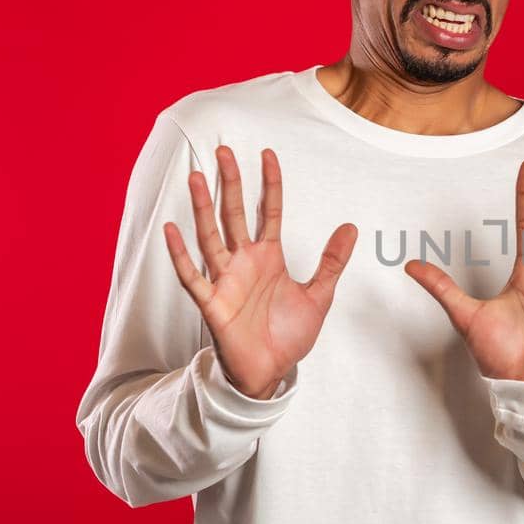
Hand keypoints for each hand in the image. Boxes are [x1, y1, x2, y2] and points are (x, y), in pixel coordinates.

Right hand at [163, 145, 357, 399]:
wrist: (271, 372)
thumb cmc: (288, 335)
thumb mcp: (320, 295)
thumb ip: (332, 262)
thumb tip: (350, 227)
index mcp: (268, 257)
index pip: (268, 211)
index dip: (269, 184)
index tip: (267, 154)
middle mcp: (244, 262)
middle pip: (234, 214)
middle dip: (230, 183)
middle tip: (224, 150)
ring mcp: (226, 280)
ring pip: (211, 236)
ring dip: (202, 208)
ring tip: (195, 177)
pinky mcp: (213, 303)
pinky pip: (193, 275)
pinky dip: (181, 254)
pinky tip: (173, 230)